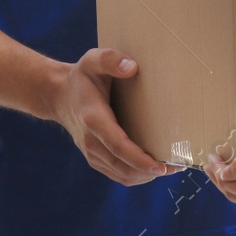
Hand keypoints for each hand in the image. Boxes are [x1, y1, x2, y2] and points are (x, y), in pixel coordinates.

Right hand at [51, 48, 183, 185]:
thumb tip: (132, 67)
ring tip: (171, 168)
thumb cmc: (81, 77)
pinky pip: (116, 174)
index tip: (161, 166)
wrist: (58, 95)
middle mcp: (91, 141)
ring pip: (121, 175)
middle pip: (122, 166)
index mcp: (94, 119)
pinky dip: (136, 176)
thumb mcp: (92, 60)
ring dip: (146, 176)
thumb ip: (110, 59)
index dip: (139, 159)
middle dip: (150, 171)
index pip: (118, 146)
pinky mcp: (95, 158)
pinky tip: (152, 169)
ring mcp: (91, 152)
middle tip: (177, 166)